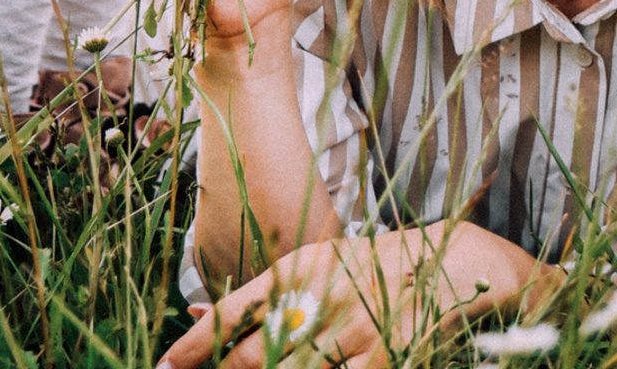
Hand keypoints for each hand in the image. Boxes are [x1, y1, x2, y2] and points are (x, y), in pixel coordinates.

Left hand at [157, 223, 550, 367]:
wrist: (456, 259)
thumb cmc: (376, 265)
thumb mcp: (320, 265)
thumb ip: (264, 295)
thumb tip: (192, 312)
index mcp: (305, 265)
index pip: (235, 308)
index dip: (194, 344)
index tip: (161, 368)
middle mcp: (324, 293)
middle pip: (254, 352)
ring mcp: (356, 326)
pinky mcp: (386, 354)